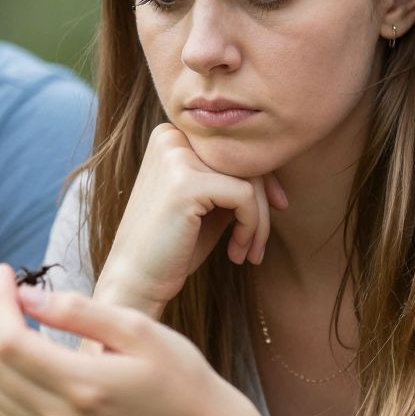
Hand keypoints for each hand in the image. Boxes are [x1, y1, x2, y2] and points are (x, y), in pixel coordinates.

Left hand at [0, 264, 259, 415]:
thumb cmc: (179, 375)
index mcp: (85, 387)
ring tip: (6, 312)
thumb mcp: (139, 330)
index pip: (11, 342)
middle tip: (1, 287)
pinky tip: (17, 351)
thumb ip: (79, 312)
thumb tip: (26, 295)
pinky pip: (6, 412)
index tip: (5, 271)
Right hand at [99, 123, 287, 314]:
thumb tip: (275, 168)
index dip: (263, 177)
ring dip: (260, 221)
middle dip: (265, 202)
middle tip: (260, 243)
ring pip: (250, 177)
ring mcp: (176, 156)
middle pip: (245, 158)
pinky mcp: (186, 182)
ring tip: (249, 252)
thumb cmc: (174, 244)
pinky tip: (236, 253)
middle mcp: (171, 137)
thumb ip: (232, 177)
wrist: (137, 280)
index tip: (277, 208)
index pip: (234, 146)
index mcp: (172, 135)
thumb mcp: (208, 202)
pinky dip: (251, 227)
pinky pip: (245, 196)